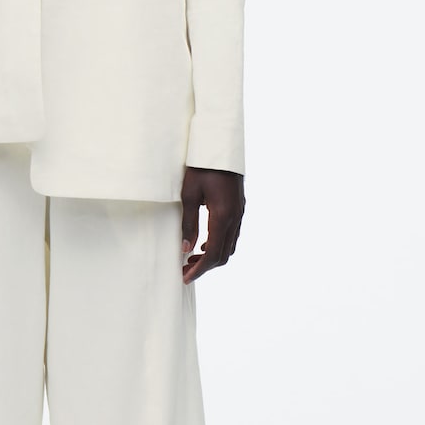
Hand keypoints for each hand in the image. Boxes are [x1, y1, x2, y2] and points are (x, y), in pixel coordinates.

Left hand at [181, 167, 244, 282]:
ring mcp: (239, 213)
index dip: (200, 269)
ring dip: (212, 256)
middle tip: (184, 269)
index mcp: (223, 215)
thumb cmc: (201, 167)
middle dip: (205, 266)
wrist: (219, 147)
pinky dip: (219, 244)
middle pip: (224, 254)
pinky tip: (204, 243)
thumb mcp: (189, 194)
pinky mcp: (239, 208)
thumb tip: (186, 248)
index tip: (185, 277)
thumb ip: (188, 223)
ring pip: (230, 246)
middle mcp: (235, 217)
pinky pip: (232, 235)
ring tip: (191, 258)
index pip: (214, 253)